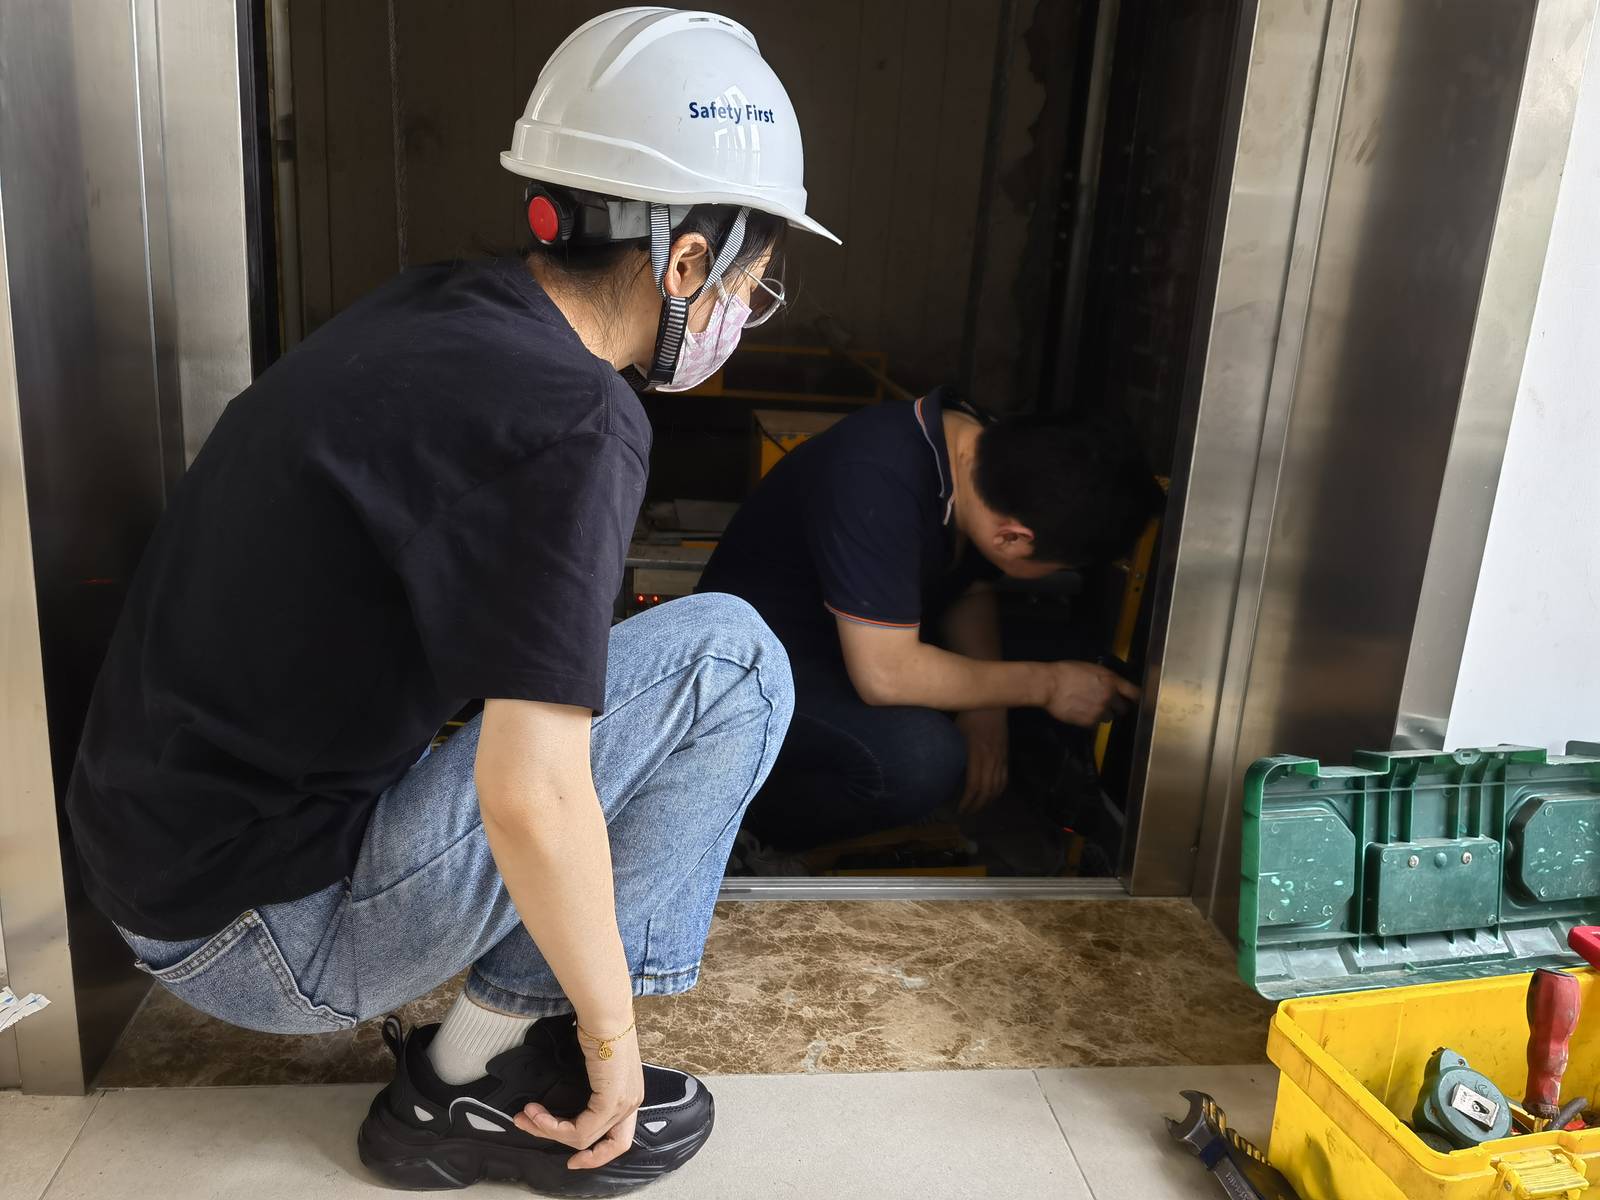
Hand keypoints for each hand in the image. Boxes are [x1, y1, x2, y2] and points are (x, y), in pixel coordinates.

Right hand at [515, 1019, 642, 1170]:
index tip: (574, 1159)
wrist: (604, 1012)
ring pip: (583, 1138)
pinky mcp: (611, 1101)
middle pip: (603, 1145)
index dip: (597, 1154)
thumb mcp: (599, 1065)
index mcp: (631, 1095)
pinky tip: (536, 1113)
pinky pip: (579, 1129)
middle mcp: (631, 1103)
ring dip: (548, 1130)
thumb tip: (572, 1105)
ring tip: (526, 1116)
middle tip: (538, 1134)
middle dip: (571, 1149)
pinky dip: (553, 1126)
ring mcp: (623, 1103)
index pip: (618, 1139)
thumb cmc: (598, 1029)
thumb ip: (593, 1089)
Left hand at [955, 709, 1008, 812]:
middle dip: (976, 805)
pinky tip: (991, 796)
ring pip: (998, 787)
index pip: (974, 786)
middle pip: (987, 791)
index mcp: (978, 754)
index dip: (967, 801)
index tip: (959, 809)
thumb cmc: (969, 716)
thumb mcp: (956, 734)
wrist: (992, 703)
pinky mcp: (1006, 755)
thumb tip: (941, 768)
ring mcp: (1001, 758)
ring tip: (977, 808)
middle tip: (965, 812)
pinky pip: (1005, 779)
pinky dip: (998, 791)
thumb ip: (953, 753)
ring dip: (988, 801)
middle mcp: (992, 759)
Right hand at [1042, 662, 1139, 726]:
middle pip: (1124, 708)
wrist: (1050, 685)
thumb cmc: (1067, 672)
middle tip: (1107, 704)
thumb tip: (1112, 685)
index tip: (1134, 699)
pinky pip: (1096, 724)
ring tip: (1090, 708)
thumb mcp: (1091, 668)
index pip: (1134, 693)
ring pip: (1109, 717)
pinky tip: (1081, 713)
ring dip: (1103, 714)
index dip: (1135, 697)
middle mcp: (1110, 697)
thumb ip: (1105, 679)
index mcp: (1111, 681)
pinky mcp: (1089, 722)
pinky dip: (1091, 720)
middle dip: (1117, 706)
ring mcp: (1100, 711)